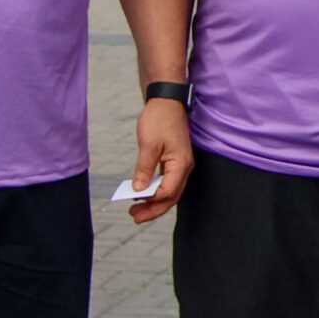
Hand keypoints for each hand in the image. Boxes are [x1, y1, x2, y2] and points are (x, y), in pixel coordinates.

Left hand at [128, 99, 193, 223]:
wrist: (167, 100)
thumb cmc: (160, 119)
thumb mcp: (149, 144)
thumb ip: (144, 169)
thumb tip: (138, 190)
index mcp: (181, 163)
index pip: (168, 191)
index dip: (152, 200)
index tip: (135, 203)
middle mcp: (184, 167)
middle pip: (171, 196)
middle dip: (154, 209)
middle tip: (134, 217)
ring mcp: (180, 165)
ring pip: (170, 191)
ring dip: (154, 202)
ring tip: (136, 210)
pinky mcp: (174, 161)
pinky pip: (167, 182)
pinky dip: (155, 191)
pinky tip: (143, 194)